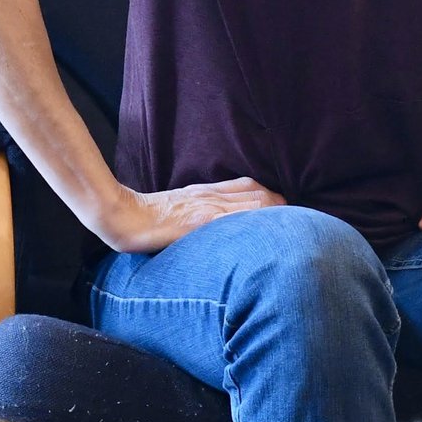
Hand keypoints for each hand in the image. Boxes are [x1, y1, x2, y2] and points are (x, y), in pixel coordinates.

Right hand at [96, 177, 282, 253]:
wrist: (119, 215)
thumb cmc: (144, 216)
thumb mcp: (176, 207)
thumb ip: (200, 210)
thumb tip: (220, 225)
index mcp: (206, 192)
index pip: (251, 187)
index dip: (274, 199)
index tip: (287, 215)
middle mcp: (211, 196)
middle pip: (259, 193)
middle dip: (283, 209)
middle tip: (301, 227)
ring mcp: (206, 208)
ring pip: (252, 203)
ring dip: (275, 215)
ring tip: (294, 232)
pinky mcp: (198, 221)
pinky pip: (232, 219)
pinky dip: (252, 224)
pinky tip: (267, 234)